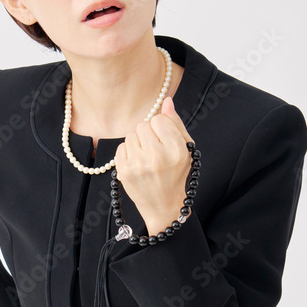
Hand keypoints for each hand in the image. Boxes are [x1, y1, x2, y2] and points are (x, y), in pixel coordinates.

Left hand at [114, 96, 194, 235]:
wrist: (163, 205)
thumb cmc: (176, 174)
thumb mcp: (185, 149)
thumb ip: (175, 123)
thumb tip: (166, 100)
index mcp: (176, 150)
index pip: (158, 119)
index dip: (161, 127)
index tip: (164, 139)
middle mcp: (157, 157)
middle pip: (143, 125)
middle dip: (148, 134)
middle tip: (155, 150)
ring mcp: (139, 165)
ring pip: (131, 135)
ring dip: (138, 143)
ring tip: (147, 157)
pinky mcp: (124, 172)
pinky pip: (121, 147)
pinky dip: (128, 153)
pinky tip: (138, 164)